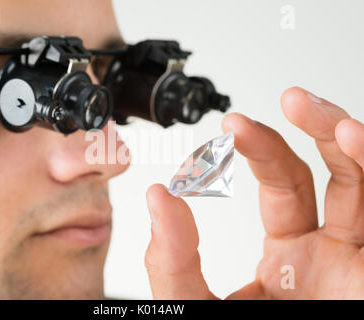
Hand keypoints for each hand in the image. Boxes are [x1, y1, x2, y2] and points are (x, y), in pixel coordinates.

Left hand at [145, 87, 363, 298]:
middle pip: (325, 176)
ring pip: (360, 183)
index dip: (261, 150)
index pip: (280, 187)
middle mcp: (322, 255)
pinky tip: (350, 137)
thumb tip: (157, 196)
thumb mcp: (195, 305)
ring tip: (310, 108)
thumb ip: (172, 260)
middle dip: (308, 129)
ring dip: (343, 138)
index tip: (231, 127)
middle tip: (287, 98)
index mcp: (285, 258)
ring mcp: (351, 262)